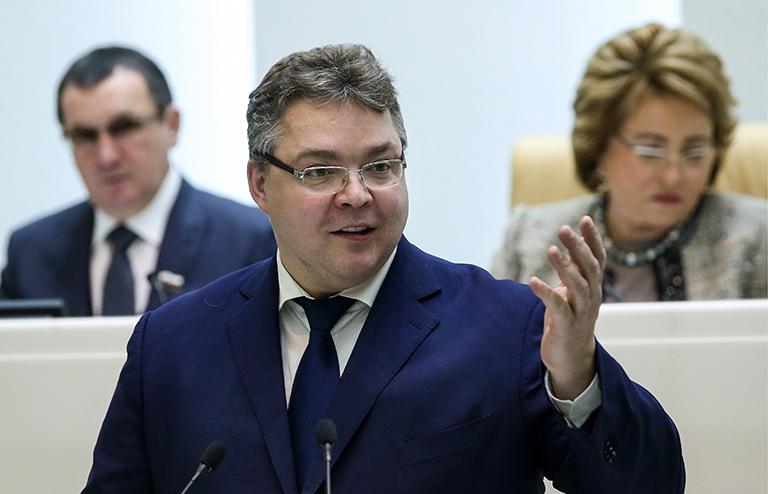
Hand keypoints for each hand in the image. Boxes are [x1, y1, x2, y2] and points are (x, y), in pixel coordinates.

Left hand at [529, 216, 605, 399]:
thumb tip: (572, 245)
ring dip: (564, 267)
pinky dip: (546, 293)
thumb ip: (573, 270)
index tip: (584, 218)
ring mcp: (581, 312)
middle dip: (577, 247)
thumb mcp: (572, 291)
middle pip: (589, 268)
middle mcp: (592, 296)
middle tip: (564, 229)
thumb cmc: (568, 319)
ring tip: (551, 249)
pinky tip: (533, 281)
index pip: (598, 258)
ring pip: (577, 285)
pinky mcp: (566, 325)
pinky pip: (557, 307)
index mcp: (593, 286)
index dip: (592, 239)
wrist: (571, 357)